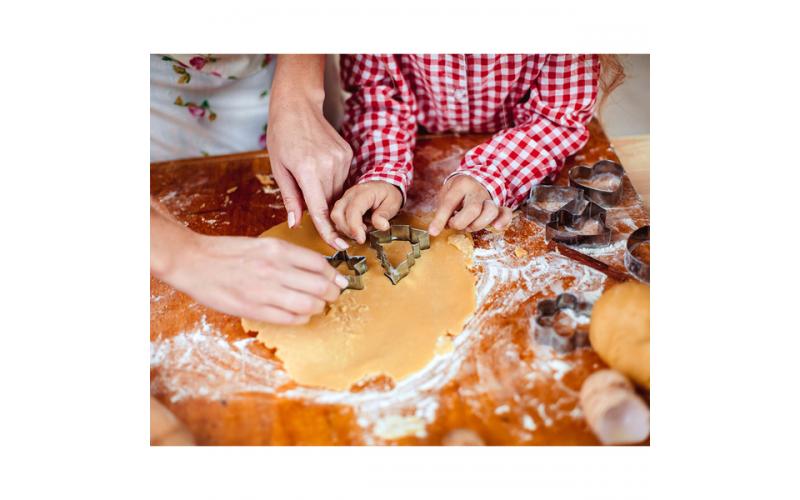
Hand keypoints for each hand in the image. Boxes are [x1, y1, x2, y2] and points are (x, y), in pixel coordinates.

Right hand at [161, 232, 347, 324]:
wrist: (194, 261)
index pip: (320, 264)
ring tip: (317, 306)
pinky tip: (300, 314)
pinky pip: (290, 319)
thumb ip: (289, 256)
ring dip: (319, 307)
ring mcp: (265, 291)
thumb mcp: (263, 245)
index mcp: (278, 250)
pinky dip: (302, 318)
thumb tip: (319, 268)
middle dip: (332, 293)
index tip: (338, 280)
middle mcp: (275, 269)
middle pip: (320, 286)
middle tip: (333, 295)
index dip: (334, 275)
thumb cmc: (227, 252)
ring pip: (309, 305)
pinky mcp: (255, 309)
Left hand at [267, 79, 351, 250]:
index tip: (338, 247)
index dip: (329, 232)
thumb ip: (290, 198)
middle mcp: (328, 165)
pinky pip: (342, 179)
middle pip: (330, 202)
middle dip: (323, 210)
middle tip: (309, 203)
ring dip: (327, 195)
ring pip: (338, 192)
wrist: (298, 106)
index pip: (321, 210)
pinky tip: (319, 168)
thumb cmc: (282, 136)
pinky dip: (332, 182)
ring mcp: (341, 159)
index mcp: (307, 170)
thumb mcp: (279, 168)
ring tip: (311, 179)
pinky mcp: (347, 154)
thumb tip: (296, 224)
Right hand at [331, 181, 402, 243]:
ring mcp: (344, 199)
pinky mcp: (342, 206)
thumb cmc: (387, 194)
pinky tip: (355, 231)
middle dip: (347, 231)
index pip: (353, 210)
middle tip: (361, 237)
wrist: (382, 187)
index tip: (361, 239)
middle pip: (337, 214)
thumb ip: (384, 214)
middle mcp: (350, 195)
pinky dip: (343, 228)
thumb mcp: (392, 203)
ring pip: (334, 217)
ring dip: (345, 230)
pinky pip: (336, 219)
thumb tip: (381, 226)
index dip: (354, 227)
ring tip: (360, 232)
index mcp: (363, 192)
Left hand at [428, 175, 512, 235]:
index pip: (449, 203)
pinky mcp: (499, 206)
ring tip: (468, 226)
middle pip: (473, 209)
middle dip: (460, 222)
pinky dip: (503, 221)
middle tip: (454, 224)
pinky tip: (496, 227)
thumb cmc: (458, 190)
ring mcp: (490, 198)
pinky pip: (506, 213)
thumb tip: (438, 228)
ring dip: (477, 225)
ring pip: (490, 212)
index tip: (433, 232)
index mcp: (461, 184)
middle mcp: (477, 190)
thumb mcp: (446, 193)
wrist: (476, 179)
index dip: (440, 219)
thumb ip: (443, 210)